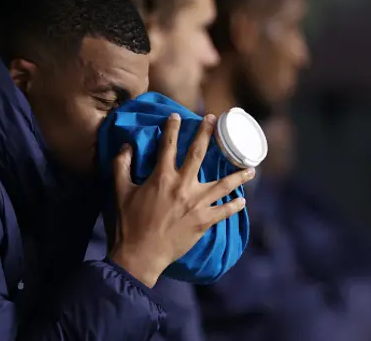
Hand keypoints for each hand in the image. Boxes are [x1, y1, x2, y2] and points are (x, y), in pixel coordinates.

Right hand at [108, 113, 253, 286]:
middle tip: (214, 120)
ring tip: (251, 168)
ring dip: (238, 175)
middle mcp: (183, 186)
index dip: (172, 128)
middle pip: (198, 154)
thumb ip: (121, 166)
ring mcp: (196, 204)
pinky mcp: (203, 222)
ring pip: (223, 185)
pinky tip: (242, 201)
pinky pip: (224, 211)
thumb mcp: (120, 191)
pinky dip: (234, 206)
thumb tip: (126, 146)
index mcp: (162, 177)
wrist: (140, 254)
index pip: (168, 145)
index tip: (177, 115)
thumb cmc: (129, 223)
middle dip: (206, 134)